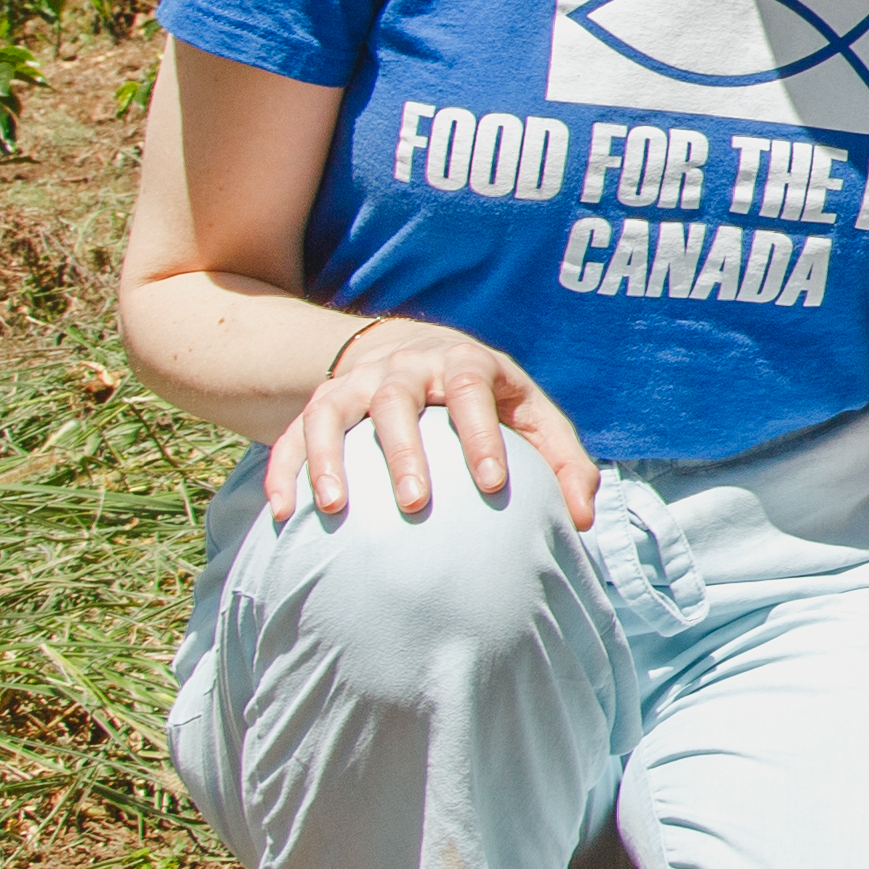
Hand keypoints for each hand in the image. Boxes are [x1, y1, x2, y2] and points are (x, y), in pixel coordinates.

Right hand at [283, 317, 598, 532]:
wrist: (419, 349)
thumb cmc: (489, 398)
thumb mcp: (532, 415)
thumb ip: (565, 462)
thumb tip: (585, 520)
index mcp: (464, 364)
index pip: (472, 391)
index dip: (482, 435)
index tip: (493, 483)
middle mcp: (405, 367)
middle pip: (397, 401)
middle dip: (404, 452)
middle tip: (414, 503)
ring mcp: (357, 383)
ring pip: (334, 411)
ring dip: (330, 458)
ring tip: (336, 509)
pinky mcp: (321, 403)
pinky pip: (291, 434)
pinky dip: (284, 469)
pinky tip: (283, 513)